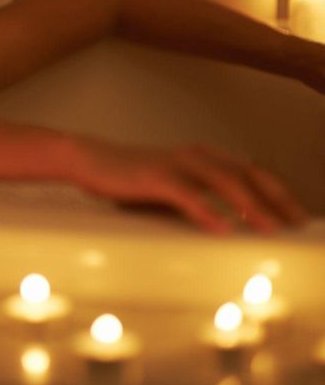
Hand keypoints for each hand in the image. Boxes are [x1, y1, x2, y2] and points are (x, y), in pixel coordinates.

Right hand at [71, 139, 308, 233]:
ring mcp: (175, 164)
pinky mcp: (154, 176)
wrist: (87, 160)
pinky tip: (222, 227)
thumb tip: (227, 227)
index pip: (251, 171)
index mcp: (201, 157)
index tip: (297, 218)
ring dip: (250, 206)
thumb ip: (197, 200)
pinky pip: (186, 194)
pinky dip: (207, 210)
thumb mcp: (169, 189)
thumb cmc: (129, 179)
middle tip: (295, 225)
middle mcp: (194, 156)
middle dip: (275, 200)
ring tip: (269, 229)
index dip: (278, 193)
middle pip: (246, 174)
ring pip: (223, 182)